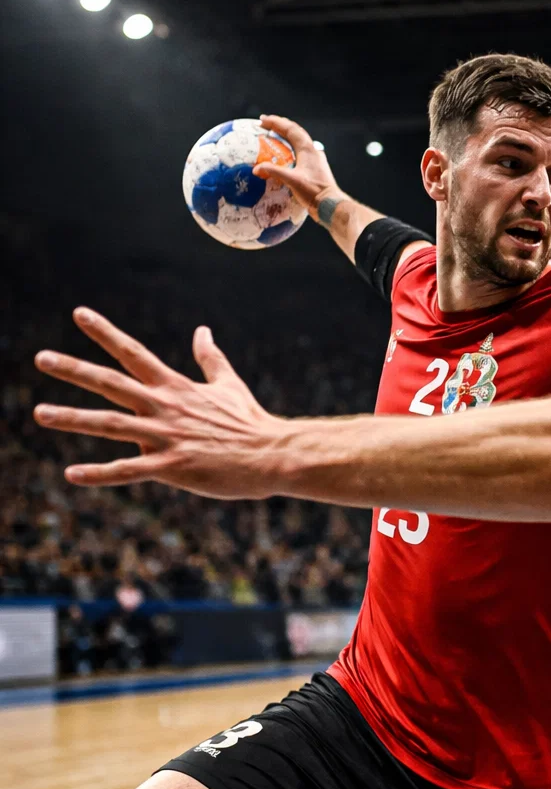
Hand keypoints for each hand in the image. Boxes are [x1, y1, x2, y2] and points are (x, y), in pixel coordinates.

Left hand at [33, 308, 288, 498]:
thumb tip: (202, 331)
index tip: (79, 313)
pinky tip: (71, 474)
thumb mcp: (229, 385)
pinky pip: (128, 470)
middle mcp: (166, 407)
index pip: (134, 353)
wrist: (274, 455)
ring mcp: (167, 437)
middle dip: (75, 369)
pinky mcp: (173, 467)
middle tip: (41, 357)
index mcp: (176, 387)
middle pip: (112, 383)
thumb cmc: (252, 421)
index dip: (105, 332)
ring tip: (39, 412)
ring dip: (73, 418)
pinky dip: (99, 473)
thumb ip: (210, 358)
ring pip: (111, 424)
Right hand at [252, 114, 343, 221]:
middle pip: (295, 132)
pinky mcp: (315, 168)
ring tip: (273, 134)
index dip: (276, 122)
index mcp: (308, 150)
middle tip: (265, 123)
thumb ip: (273, 171)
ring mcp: (315, 159)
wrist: (330, 205)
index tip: (262, 120)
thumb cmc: (313, 192)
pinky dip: (290, 147)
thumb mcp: (292, 180)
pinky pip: (300, 152)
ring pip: (299, 141)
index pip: (290, 129)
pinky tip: (284, 154)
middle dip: (280, 125)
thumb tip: (256, 168)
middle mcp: (313, 151)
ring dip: (286, 135)